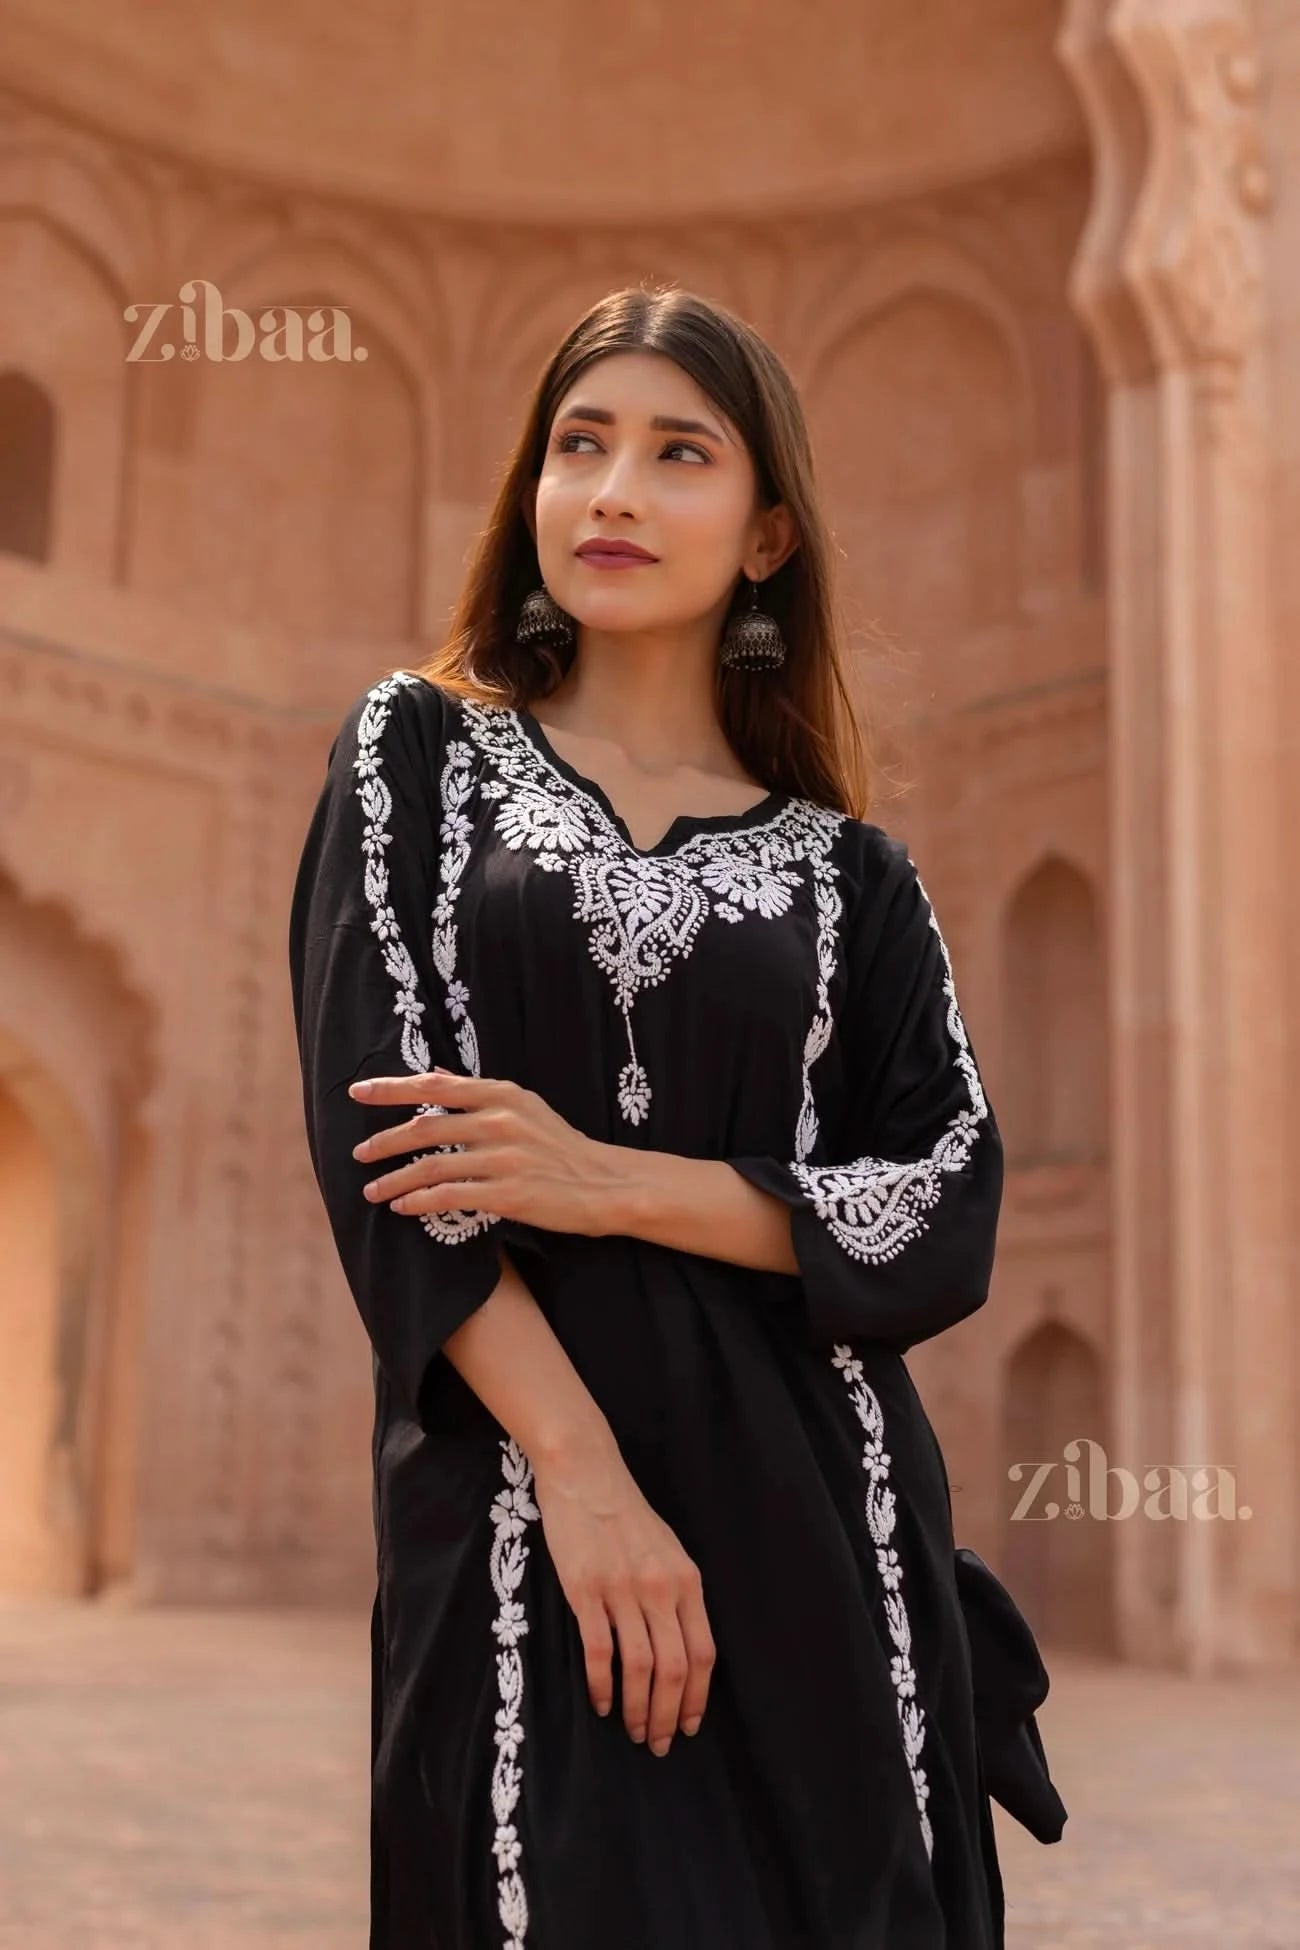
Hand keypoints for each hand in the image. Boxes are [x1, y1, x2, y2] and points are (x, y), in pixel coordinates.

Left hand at [347, 1068, 624, 1234]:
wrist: (605, 1184)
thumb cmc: (562, 1147)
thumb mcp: (526, 1107)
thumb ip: (480, 1094)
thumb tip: (439, 1074)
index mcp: (503, 1095)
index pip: (436, 1085)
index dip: (392, 1088)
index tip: (358, 1091)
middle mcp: (501, 1121)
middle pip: (425, 1127)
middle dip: (384, 1141)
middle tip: (358, 1153)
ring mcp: (505, 1158)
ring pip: (431, 1167)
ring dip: (394, 1179)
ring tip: (372, 1190)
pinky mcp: (508, 1194)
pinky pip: (450, 1197)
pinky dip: (420, 1203)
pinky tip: (403, 1208)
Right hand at [531, 1435, 716, 1756]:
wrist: (586, 1474)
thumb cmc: (626, 1514)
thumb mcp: (668, 1550)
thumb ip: (678, 1594)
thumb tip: (683, 1648)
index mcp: (686, 1580)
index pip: (702, 1654)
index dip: (696, 1698)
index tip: (688, 1726)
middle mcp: (660, 1588)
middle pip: (674, 1669)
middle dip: (667, 1715)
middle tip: (657, 1744)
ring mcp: (622, 1590)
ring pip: (639, 1668)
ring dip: (637, 1709)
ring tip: (632, 1731)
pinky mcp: (586, 1591)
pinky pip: (600, 1652)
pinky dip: (603, 1686)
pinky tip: (602, 1704)